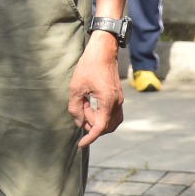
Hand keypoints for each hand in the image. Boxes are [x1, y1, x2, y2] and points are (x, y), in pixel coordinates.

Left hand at [68, 31, 125, 146]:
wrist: (103, 51)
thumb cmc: (89, 67)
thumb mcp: (76, 88)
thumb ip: (75, 108)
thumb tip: (79, 123)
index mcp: (107, 102)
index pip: (100, 127)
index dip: (90, 138)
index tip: (81, 144)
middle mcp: (117, 102)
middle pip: (107, 126)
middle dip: (92, 126)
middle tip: (80, 113)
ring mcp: (119, 99)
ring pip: (112, 121)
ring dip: (98, 121)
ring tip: (85, 108)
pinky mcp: (118, 96)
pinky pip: (114, 113)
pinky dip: (103, 116)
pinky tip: (91, 106)